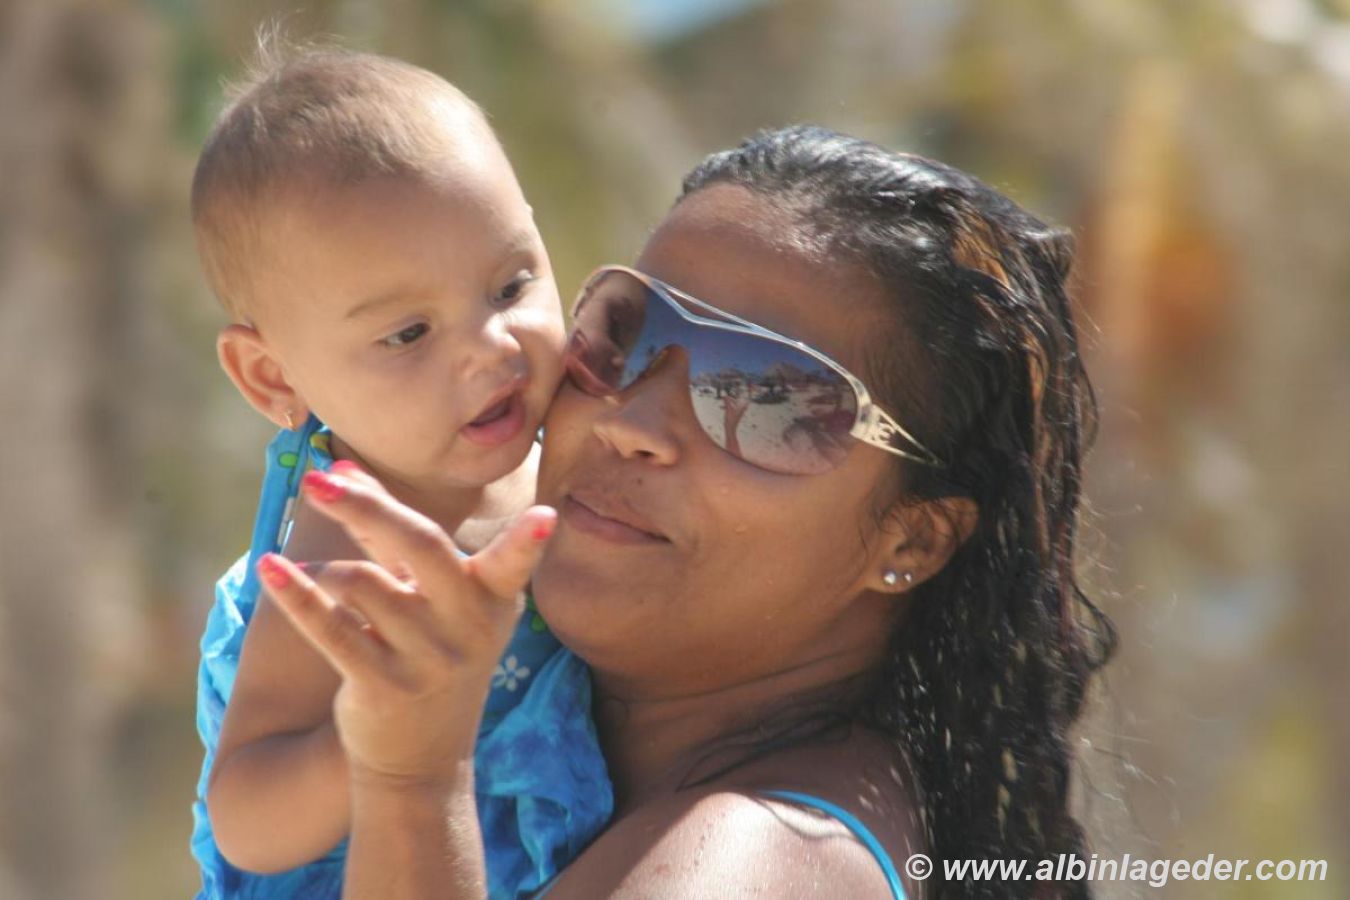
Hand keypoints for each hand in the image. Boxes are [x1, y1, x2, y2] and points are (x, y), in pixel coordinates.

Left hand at [256, 463, 555, 785]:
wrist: (420, 760)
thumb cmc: (426, 653)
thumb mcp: (429, 599)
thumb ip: (389, 533)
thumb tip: (339, 469)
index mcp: (492, 600)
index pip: (513, 564)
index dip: (527, 542)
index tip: (545, 517)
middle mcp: (468, 628)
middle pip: (420, 546)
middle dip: (367, 508)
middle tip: (318, 480)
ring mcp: (428, 660)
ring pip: (363, 583)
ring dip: (324, 569)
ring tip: (309, 571)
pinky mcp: (383, 687)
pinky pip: (331, 628)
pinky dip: (296, 595)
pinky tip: (269, 568)